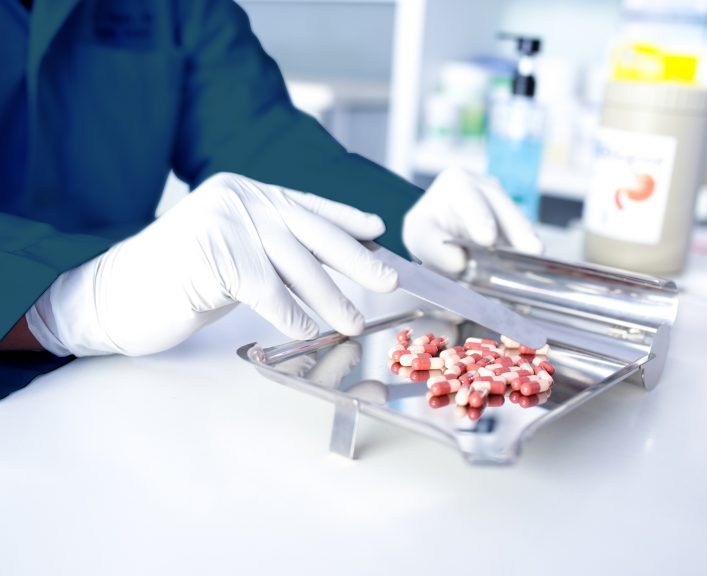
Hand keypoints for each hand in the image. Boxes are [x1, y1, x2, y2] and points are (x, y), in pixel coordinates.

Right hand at [26, 173, 397, 356]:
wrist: (116, 294)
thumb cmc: (181, 279)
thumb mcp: (236, 251)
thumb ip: (276, 247)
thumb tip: (332, 261)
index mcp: (245, 192)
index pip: (306, 206)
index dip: (346, 218)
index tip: (377, 231)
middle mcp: (238, 198)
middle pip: (310, 232)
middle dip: (354, 260)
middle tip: (387, 280)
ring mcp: (223, 221)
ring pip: (293, 264)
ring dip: (329, 299)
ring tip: (353, 322)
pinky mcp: (210, 253)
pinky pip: (265, 289)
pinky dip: (291, 314)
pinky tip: (307, 331)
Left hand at [403, 168, 542, 273]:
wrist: (437, 242)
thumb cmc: (426, 233)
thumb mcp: (419, 237)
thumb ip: (434, 247)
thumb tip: (458, 261)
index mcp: (456, 181)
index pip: (470, 199)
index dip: (480, 218)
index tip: (487, 238)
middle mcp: (485, 187)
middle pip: (503, 208)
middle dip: (516, 229)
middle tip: (529, 249)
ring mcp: (505, 204)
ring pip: (519, 224)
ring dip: (525, 243)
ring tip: (534, 261)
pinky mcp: (517, 225)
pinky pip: (524, 239)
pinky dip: (526, 254)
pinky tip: (530, 268)